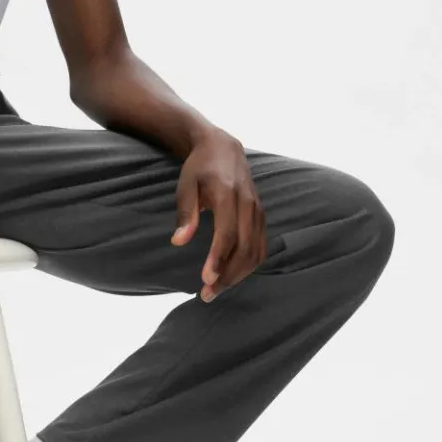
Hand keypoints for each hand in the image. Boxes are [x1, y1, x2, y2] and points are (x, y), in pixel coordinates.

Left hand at [170, 129, 266, 300]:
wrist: (223, 148)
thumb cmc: (199, 168)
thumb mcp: (185, 185)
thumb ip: (185, 213)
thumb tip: (179, 241)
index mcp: (229, 195)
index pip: (227, 234)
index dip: (218, 259)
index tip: (205, 279)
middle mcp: (249, 204)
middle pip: (245, 248)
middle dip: (228, 275)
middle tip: (207, 293)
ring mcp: (258, 211)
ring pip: (256, 252)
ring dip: (238, 275)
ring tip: (216, 288)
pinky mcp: (262, 217)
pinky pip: (261, 247)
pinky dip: (249, 266)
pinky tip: (231, 275)